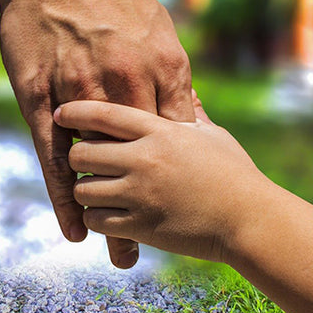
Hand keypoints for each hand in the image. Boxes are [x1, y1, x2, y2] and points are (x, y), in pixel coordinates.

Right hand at [0, 0, 194, 267]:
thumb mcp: (158, 29)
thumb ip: (176, 76)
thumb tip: (195, 118)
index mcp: (159, 68)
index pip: (178, 136)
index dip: (186, 175)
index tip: (196, 206)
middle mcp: (124, 85)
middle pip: (145, 162)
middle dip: (158, 207)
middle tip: (173, 247)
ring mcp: (80, 94)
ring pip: (100, 169)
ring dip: (113, 215)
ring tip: (124, 256)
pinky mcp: (40, 101)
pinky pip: (54, 159)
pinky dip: (66, 198)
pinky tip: (76, 229)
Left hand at [53, 98, 269, 262]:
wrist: (250, 220)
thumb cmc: (235, 174)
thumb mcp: (213, 136)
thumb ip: (191, 112)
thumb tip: (189, 87)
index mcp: (161, 131)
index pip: (104, 113)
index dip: (76, 111)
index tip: (62, 112)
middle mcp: (144, 159)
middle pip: (82, 152)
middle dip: (78, 156)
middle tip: (85, 162)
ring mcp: (140, 193)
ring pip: (83, 189)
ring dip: (85, 190)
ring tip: (98, 191)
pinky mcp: (141, 226)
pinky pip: (96, 219)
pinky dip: (97, 218)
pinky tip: (110, 216)